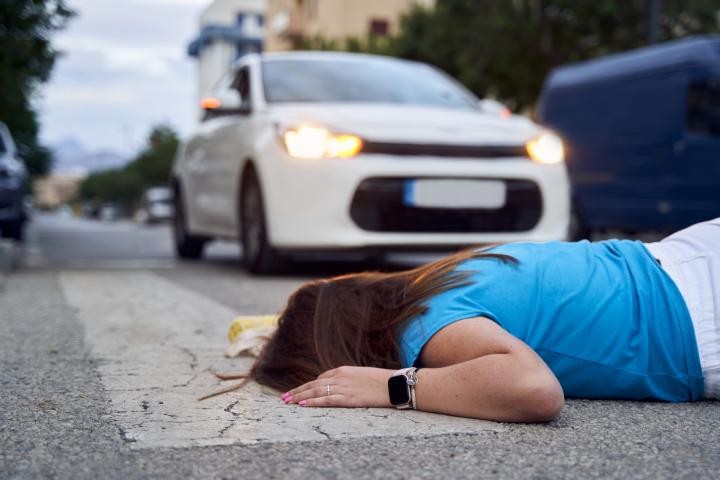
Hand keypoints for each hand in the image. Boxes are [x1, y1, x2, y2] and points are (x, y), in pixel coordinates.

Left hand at [281, 366, 395, 407]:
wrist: (394, 384)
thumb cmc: (381, 381)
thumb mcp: (360, 376)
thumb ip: (347, 380)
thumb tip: (336, 387)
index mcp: (343, 370)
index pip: (320, 378)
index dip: (307, 386)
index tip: (297, 392)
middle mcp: (339, 377)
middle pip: (313, 385)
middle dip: (297, 391)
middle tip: (283, 398)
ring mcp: (343, 387)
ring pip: (315, 392)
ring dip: (299, 397)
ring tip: (287, 402)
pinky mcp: (347, 398)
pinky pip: (325, 400)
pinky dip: (312, 402)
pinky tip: (301, 405)